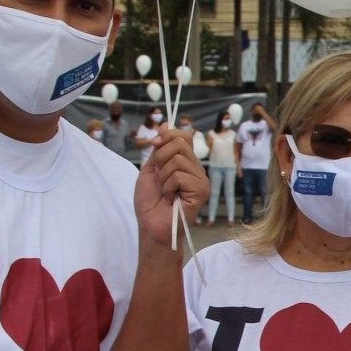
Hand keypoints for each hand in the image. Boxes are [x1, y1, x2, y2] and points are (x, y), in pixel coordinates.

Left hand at [136, 129, 209, 247]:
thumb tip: (165, 124)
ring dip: (163, 176)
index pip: (184, 135)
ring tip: (165, 191)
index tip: (154, 144)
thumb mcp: (151, 169)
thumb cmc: (150, 202)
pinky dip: (169, 186)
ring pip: (179, 160)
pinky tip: (171, 198)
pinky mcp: (201, 191)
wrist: (151, 226)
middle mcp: (196, 169)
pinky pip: (180, 175)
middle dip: (161, 157)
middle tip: (159, 177)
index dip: (167, 136)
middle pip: (181, 143)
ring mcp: (201, 180)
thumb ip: (159, 148)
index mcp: (186, 162)